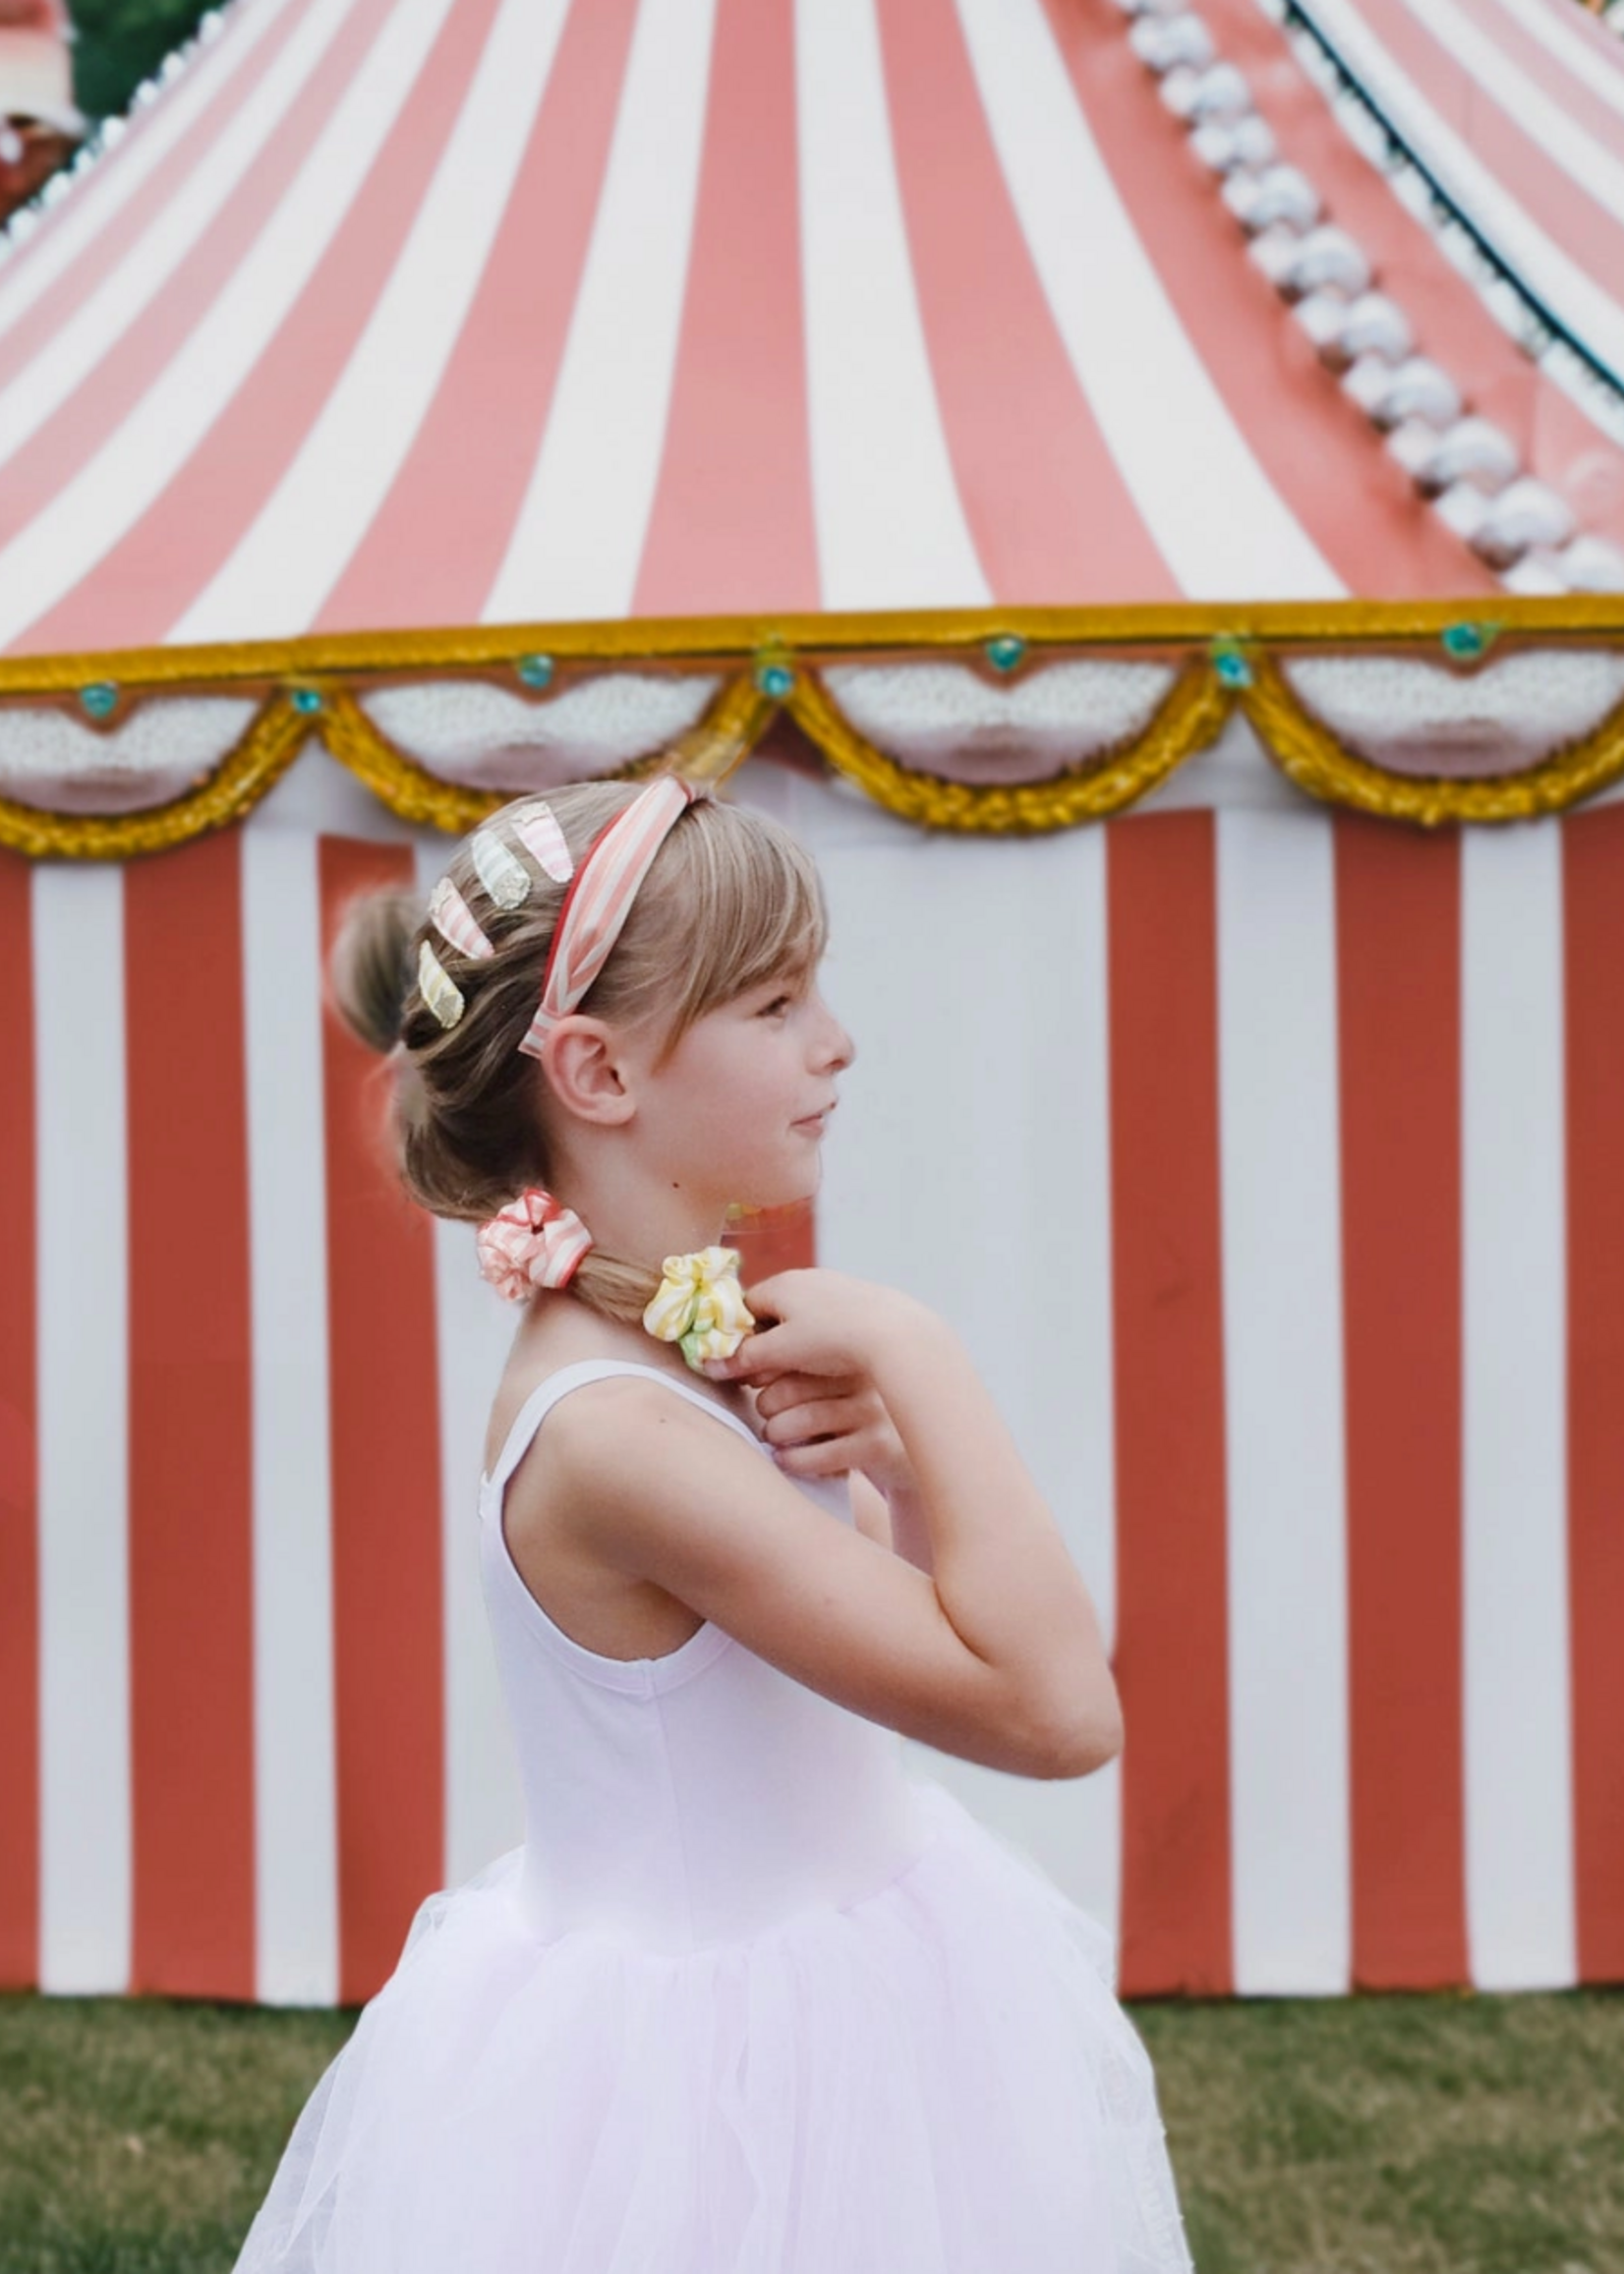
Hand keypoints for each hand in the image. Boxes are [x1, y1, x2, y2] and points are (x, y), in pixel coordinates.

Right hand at [704, 1268, 919, 1387]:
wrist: (894, 1332)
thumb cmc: (832, 1338)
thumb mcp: (782, 1352)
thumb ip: (744, 1358)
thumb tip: (710, 1366)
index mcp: (781, 1284)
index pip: (744, 1307)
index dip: (737, 1337)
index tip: (739, 1365)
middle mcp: (806, 1279)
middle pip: (772, 1314)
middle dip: (765, 1346)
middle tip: (766, 1377)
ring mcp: (835, 1288)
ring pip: (801, 1319)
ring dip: (793, 1346)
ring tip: (798, 1373)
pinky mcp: (859, 1302)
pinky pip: (827, 1321)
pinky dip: (821, 1342)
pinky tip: (830, 1363)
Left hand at [749, 1368, 917, 1492]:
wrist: (912, 1455)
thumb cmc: (861, 1414)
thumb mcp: (840, 1385)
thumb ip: (804, 1369)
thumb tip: (736, 1364)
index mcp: (853, 1352)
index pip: (790, 1355)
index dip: (762, 1372)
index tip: (753, 1383)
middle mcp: (866, 1376)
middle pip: (790, 1387)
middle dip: (766, 1405)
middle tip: (767, 1414)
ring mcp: (874, 1410)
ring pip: (797, 1421)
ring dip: (775, 1433)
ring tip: (774, 1435)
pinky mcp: (878, 1445)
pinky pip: (816, 1455)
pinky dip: (792, 1459)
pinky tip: (785, 1458)